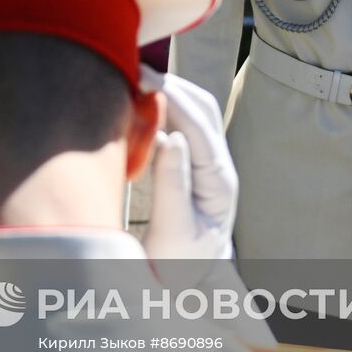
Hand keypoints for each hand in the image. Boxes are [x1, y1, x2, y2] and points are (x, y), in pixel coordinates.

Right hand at [140, 66, 237, 264]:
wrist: (182, 280)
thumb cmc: (176, 261)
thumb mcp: (174, 231)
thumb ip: (172, 185)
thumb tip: (173, 138)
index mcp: (219, 182)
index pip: (200, 128)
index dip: (174, 98)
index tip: (144, 79)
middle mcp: (217, 165)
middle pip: (202, 108)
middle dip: (171, 85)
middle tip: (132, 70)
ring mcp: (206, 160)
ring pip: (193, 110)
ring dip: (167, 91)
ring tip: (132, 78)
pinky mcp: (189, 161)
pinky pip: (179, 122)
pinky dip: (160, 105)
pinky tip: (136, 99)